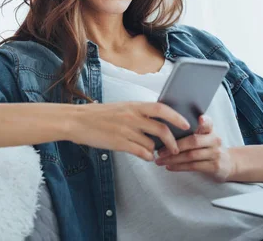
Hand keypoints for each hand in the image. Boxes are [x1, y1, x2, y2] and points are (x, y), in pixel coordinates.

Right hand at [68, 101, 190, 161]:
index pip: (161, 108)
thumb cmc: (98, 114)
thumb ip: (138, 113)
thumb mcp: (121, 108)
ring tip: (155, 152)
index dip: (176, 116)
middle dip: (172, 141)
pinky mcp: (119, 143)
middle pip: (161, 129)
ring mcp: (125, 131)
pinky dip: (147, 156)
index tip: (186, 123)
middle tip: (176, 148)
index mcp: (133, 105)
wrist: (76, 121)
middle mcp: (131, 116)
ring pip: (151, 143)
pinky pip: (140, 152)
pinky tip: (146, 157)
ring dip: (156, 150)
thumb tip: (155, 121)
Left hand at [154, 115, 235, 182]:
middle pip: (193, 141)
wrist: (229, 163)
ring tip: (160, 161)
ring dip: (173, 159)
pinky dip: (179, 167)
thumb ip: (193, 131)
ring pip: (191, 155)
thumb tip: (165, 130)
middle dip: (174, 146)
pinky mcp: (214, 166)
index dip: (204, 121)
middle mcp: (214, 140)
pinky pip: (194, 166)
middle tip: (159, 151)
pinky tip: (169, 166)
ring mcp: (215, 154)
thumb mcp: (206, 136)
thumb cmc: (209, 147)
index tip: (200, 118)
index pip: (208, 123)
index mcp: (211, 130)